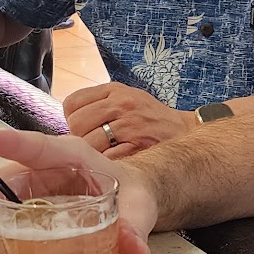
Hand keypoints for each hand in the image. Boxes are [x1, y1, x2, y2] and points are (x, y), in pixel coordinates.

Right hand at [0, 128, 156, 253]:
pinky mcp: (30, 220)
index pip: (35, 147)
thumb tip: (133, 250)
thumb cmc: (132, 192)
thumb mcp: (139, 205)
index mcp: (70, 157)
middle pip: (1, 186)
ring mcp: (33, 197)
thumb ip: (135, 225)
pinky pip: (5, 235)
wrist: (134, 201)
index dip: (8, 142)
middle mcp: (43, 174)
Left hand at [64, 82, 195, 157]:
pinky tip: (114, 160)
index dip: (72, 118)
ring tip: (104, 152)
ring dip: (91, 153)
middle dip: (79, 137)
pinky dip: (105, 163)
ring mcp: (129, 125)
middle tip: (94, 142)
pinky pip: (106, 157)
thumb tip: (70, 119)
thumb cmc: (150, 117)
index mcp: (114, 91)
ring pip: (88, 142)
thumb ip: (99, 103)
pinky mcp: (137, 145)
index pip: (72, 103)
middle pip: (76, 124)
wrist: (182, 129)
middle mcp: (121, 104)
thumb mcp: (126, 97)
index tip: (82, 127)